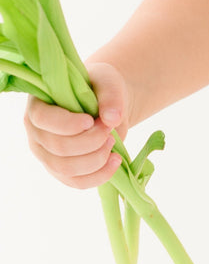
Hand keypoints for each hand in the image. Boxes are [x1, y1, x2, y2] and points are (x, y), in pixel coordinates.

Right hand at [23, 61, 129, 188]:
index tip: (91, 121)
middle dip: (90, 140)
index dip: (67, 124)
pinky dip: (98, 175)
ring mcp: (47, 155)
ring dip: (96, 158)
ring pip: (66, 168)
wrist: (106, 103)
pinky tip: (116, 161)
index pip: (43, 119)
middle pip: (58, 147)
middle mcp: (37, 133)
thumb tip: (112, 119)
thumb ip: (110, 96)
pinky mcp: (61, 171)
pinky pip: (76, 182)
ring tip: (113, 141)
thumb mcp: (107, 81)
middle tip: (109, 128)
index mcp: (40, 105)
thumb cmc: (100, 87)